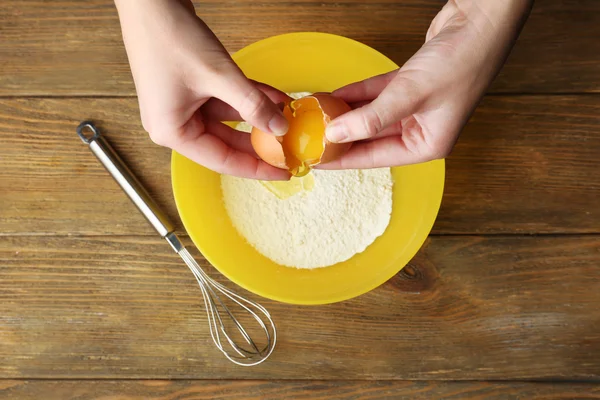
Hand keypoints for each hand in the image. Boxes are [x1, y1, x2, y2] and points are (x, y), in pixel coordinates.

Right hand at [114, 0, 289, 179]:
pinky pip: (226, 101)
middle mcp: (175, 124)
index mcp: (172, 132)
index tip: (283, 172)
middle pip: (226, 142)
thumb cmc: (169, 36)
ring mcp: (182, 106)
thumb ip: (252, 105)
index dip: (256, 168)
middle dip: (261, 140)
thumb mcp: (219, 76)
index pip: (222, 160)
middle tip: (290, 148)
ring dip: (258, 114)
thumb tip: (280, 128)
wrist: (150, 1)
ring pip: (229, 120)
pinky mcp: (191, 89)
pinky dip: (248, 98)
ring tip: (288, 116)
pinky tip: (274, 97)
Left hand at [321, 0, 532, 168]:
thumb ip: (370, 117)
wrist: (481, 20)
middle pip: (371, 138)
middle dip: (341, 135)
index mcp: (428, 145)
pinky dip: (356, 95)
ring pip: (372, 115)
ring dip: (345, 113)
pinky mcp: (411, 85)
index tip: (317, 160)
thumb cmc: (461, 61)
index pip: (376, 158)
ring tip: (316, 115)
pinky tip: (333, 96)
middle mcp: (422, 129)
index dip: (343, 159)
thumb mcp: (409, 95)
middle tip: (311, 136)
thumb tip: (335, 134)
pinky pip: (376, 95)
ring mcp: (416, 107)